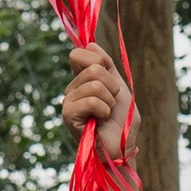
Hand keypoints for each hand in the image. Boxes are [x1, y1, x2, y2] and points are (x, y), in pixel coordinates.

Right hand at [62, 40, 131, 161]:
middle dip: (111, 85)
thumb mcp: (119, 87)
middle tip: (111, 103)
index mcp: (82, 80)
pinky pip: (92, 100)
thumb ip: (106, 65)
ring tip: (106, 115)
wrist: (122, 147)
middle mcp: (72, 89)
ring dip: (109, 101)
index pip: (81, 53)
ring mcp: (68, 102)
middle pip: (93, 67)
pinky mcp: (68, 115)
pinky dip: (104, 111)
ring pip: (95, 83)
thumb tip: (91, 44)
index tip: (109, 80)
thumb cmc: (122, 122)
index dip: (99, 61)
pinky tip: (100, 122)